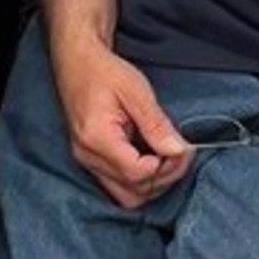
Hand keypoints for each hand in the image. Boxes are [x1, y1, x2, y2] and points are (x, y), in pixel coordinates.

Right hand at [50, 31, 189, 207]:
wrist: (77, 62)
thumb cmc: (105, 72)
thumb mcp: (136, 92)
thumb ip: (157, 125)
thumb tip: (178, 151)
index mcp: (97, 137)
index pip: (137, 173)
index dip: (166, 166)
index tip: (181, 147)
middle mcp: (88, 156)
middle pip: (134, 191)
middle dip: (164, 177)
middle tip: (181, 152)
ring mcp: (86, 161)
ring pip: (126, 196)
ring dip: (153, 183)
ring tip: (167, 158)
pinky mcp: (90, 161)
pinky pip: (118, 186)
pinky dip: (140, 180)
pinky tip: (151, 158)